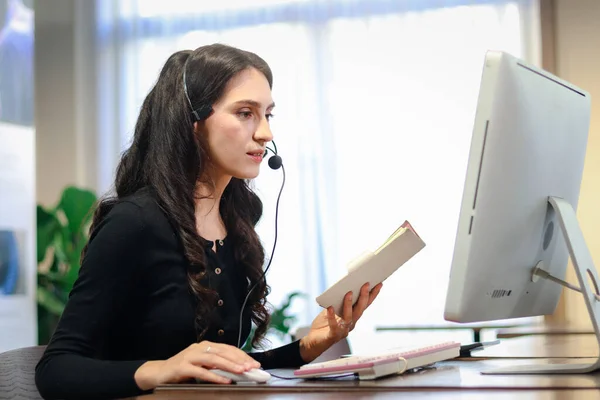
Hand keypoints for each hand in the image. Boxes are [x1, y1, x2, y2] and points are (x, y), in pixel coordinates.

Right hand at [134, 340, 259, 389]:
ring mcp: (190, 356)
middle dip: (239, 360)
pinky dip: (214, 376)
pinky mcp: (182, 367)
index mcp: (205, 346)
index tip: (254, 364)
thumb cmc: (182, 370)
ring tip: (242, 371)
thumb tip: (238, 370)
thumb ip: (216, 365)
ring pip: (214, 359)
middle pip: (223, 351)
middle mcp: (199, 347)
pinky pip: (201, 371)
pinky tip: (225, 380)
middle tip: (252, 367)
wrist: (158, 373)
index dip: (242, 356)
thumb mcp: (202, 365)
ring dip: (229, 365)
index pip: (228, 348)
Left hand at [299, 282, 382, 361]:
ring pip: (349, 317)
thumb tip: (343, 287)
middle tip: (366, 284)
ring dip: (349, 304)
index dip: (372, 295)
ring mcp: (343, 331)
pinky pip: (334, 326)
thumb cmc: (323, 325)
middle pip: (360, 310)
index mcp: (352, 317)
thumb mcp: (331, 309)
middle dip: (364, 296)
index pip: (365, 305)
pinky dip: (332, 317)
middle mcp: (350, 324)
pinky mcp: (333, 335)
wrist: (313, 342)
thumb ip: (338, 301)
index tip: (379, 284)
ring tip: (349, 293)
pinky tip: (330, 307)